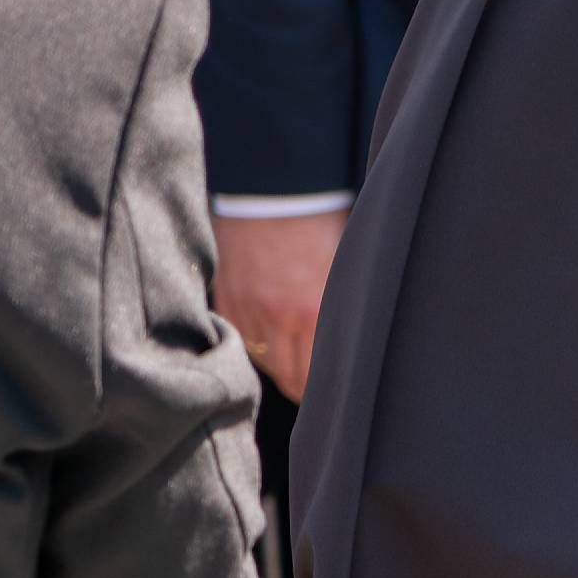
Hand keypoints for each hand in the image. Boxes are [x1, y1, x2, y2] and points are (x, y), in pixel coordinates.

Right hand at [213, 207, 347, 401]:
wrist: (276, 188)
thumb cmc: (320, 224)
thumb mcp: (345, 270)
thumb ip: (342, 313)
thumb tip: (351, 347)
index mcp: (314, 312)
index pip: (315, 379)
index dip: (324, 389)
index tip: (332, 389)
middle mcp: (278, 319)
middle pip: (289, 379)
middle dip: (303, 384)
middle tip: (314, 379)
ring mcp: (248, 310)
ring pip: (264, 362)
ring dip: (280, 362)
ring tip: (294, 351)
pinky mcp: (227, 299)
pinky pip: (241, 338)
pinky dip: (256, 341)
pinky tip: (270, 329)